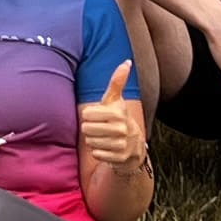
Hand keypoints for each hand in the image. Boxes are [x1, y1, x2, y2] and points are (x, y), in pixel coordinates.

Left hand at [80, 62, 146, 178]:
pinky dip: (98, 152)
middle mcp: (122, 128)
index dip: (88, 115)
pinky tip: (106, 149)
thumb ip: (118, 81)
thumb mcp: (116, 100)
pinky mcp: (119, 158)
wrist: (134, 146)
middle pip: (86, 129)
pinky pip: (96, 154)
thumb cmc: (119, 118)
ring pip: (90, 142)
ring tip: (104, 138)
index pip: (86, 114)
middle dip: (90, 129)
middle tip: (100, 128)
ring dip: (94, 141)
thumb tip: (127, 61)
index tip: (98, 116)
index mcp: (118, 112)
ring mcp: (122, 144)